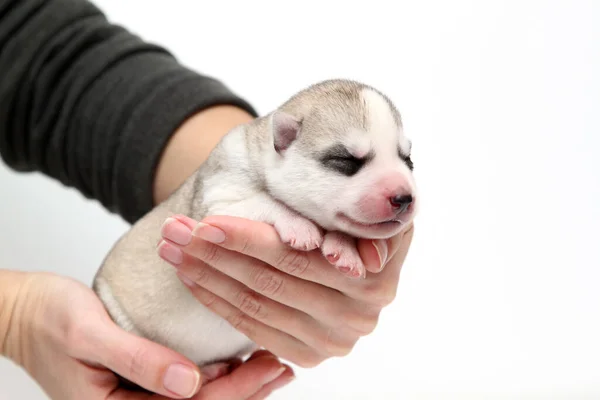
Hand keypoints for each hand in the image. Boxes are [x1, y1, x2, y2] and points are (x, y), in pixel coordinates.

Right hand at [1, 271, 292, 398]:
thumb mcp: (89, 334)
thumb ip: (137, 360)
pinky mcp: (140, 381)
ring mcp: (136, 398)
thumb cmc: (49, 319)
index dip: (236, 391)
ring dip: (237, 386)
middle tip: (282, 365)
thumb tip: (189, 384)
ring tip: (272, 365)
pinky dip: (216, 377)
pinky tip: (239, 363)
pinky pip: (184, 387)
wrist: (24, 312)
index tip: (269, 366)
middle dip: (246, 391)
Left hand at [158, 215, 413, 366]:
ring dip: (208, 276)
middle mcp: (355, 316)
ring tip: (173, 249)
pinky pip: (253, 328)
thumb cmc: (356, 232)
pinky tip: (192, 278)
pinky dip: (219, 301)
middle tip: (175, 230)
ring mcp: (330, 341)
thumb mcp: (367, 216)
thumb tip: (358, 227)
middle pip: (270, 281)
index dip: (249, 239)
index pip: (296, 257)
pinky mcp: (308, 355)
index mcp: (374, 278)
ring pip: (256, 305)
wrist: (363, 269)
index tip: (207, 221)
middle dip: (216, 254)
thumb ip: (360, 216)